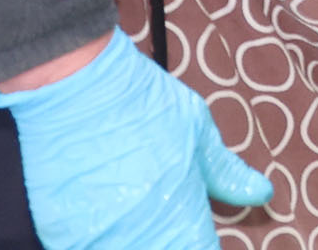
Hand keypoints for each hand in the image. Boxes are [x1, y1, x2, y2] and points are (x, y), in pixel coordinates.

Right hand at [0, 30, 273, 248]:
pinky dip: (98, 234)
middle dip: (169, 238)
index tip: (197, 229)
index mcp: (178, 213)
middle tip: (165, 209)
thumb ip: (227, 173)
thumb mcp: (198, 131)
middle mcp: (135, 235)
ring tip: (132, 201)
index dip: (201, 242)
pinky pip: (85, 245)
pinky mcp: (56, 233)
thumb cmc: (143, 103)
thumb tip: (261, 195)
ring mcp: (91, 238)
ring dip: (134, 237)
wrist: (75, 85)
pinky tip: (103, 206)